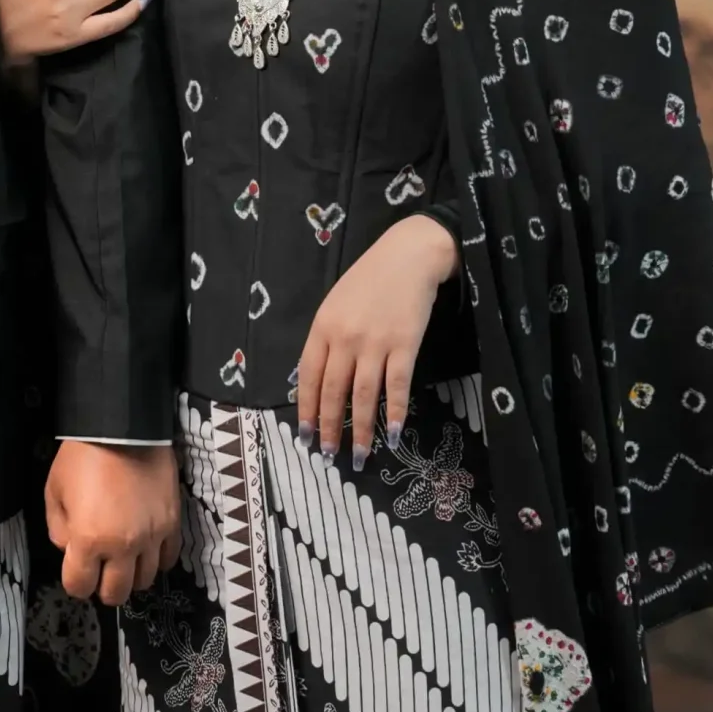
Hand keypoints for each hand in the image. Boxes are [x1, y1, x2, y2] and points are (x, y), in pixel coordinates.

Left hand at [44, 441, 180, 605]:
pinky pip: (169, 559)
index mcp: (88, 539)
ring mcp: (151, 537)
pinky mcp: (172, 524)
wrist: (122, 427)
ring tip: (124, 559)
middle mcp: (122, 546)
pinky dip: (156, 561)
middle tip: (100, 570)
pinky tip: (147, 550)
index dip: (75, 582)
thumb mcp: (53, 492)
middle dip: (103, 587)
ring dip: (130, 575)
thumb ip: (58, 529)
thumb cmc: (81, 458)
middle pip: (115, 593)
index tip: (76, 570)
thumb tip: (70, 549)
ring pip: (144, 581)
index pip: (79, 586)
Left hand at [294, 215, 459, 470]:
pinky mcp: (405, 345)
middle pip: (333, 391)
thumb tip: (316, 379)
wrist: (408, 256)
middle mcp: (345, 338)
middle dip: (329, 426)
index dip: (306, 409)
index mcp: (323, 326)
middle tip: (328, 454)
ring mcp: (375, 342)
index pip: (308, 376)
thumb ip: (326, 339)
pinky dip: (395, 412)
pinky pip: (397, 385)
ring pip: (363, 395)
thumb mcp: (336, 304)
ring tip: (359, 455)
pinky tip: (393, 433)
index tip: (304, 434)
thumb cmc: (369, 279)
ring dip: (360, 429)